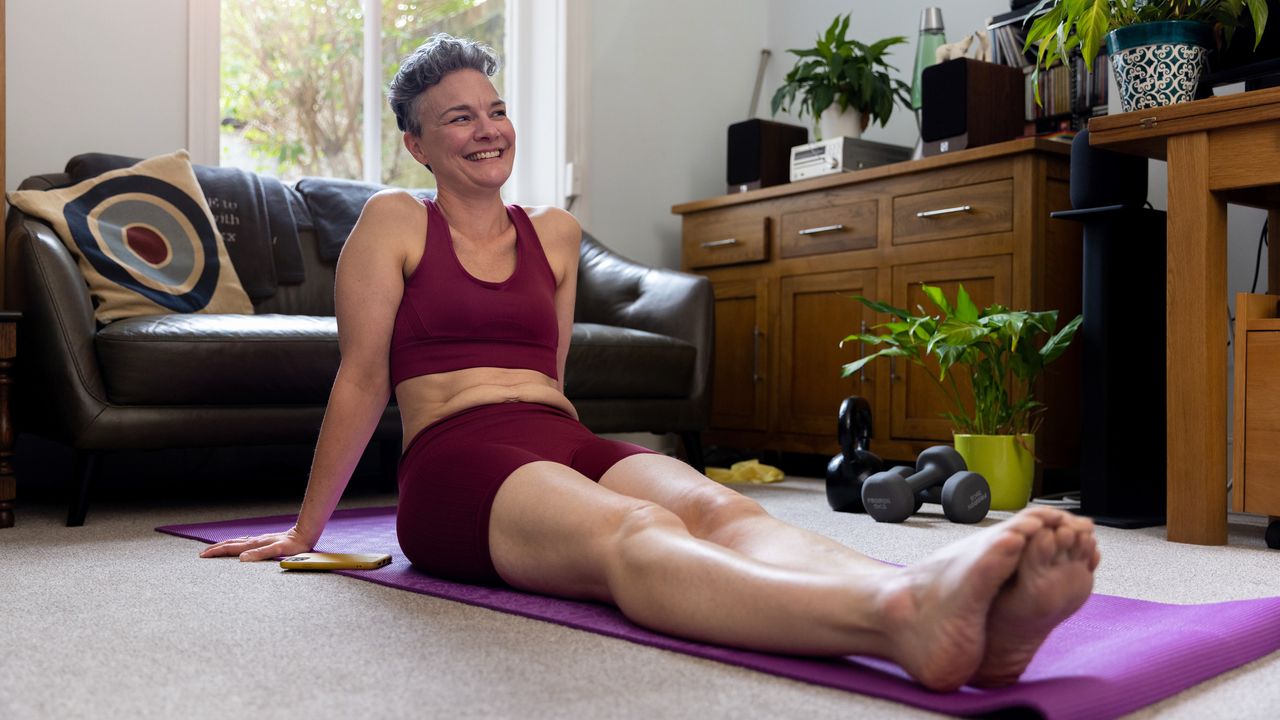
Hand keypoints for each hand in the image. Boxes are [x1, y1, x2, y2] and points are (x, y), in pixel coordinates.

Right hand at [199, 526, 313, 561]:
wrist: (304, 534)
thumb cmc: (293, 545)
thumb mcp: (278, 551)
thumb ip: (260, 554)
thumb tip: (241, 558)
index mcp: (254, 544)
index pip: (230, 548)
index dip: (216, 552)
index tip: (203, 555)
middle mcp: (254, 541)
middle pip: (230, 544)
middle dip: (215, 549)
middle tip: (202, 554)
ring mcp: (258, 540)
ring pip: (236, 542)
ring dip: (223, 546)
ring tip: (213, 549)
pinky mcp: (263, 541)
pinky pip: (244, 543)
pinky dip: (234, 544)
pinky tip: (236, 546)